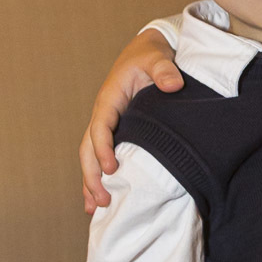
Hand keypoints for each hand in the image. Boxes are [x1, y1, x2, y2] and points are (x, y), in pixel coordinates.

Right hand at [80, 30, 181, 212]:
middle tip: (104, 199)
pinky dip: (99, 179)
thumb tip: (173, 84)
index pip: (100, 127)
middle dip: (93, 175)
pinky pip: (103, 158)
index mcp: (110, 99)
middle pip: (88, 149)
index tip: (113, 168)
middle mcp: (104, 116)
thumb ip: (164, 70)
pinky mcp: (116, 134)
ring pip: (91, 158)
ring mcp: (108, 127)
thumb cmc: (150, 57)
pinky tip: (99, 200)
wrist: (148, 53)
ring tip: (96, 208)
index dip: (103, 148)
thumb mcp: (157, 58)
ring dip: (91, 183)